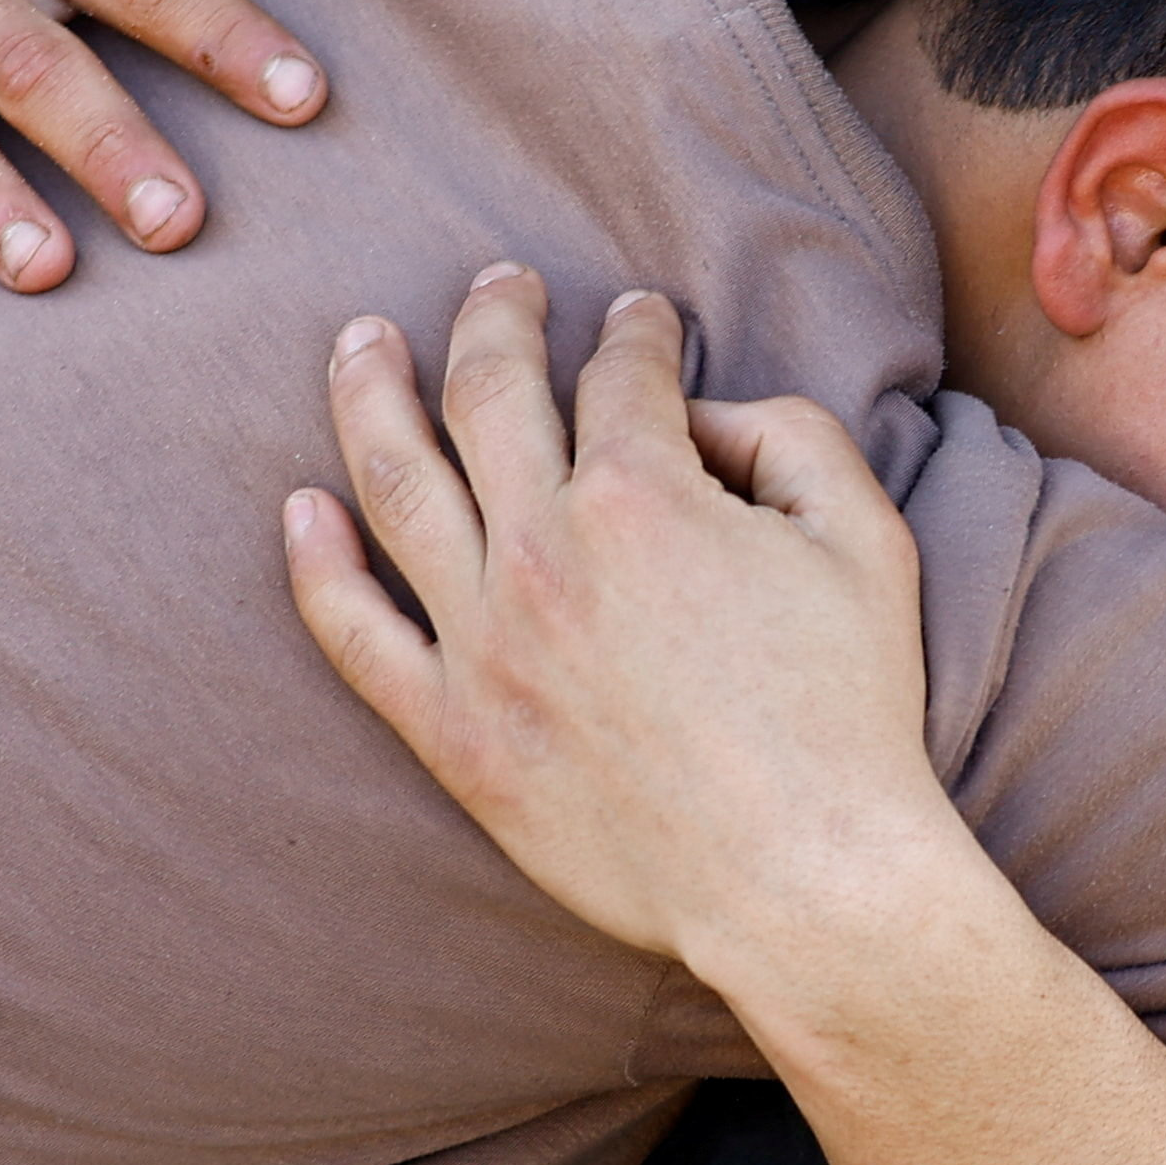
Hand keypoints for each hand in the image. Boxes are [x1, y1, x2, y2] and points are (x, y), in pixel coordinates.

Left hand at [284, 266, 963, 973]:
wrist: (806, 880)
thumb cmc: (849, 712)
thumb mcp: (866, 538)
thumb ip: (790, 435)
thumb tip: (705, 417)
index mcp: (643, 494)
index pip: (618, 372)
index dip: (635, 331)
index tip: (639, 321)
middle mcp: (543, 552)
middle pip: (486, 392)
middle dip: (493, 316)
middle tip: (500, 284)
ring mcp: (484, 644)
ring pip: (395, 483)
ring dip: (369, 393)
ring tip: (359, 341)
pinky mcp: (454, 734)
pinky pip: (355, 636)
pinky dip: (316, 564)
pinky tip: (299, 509)